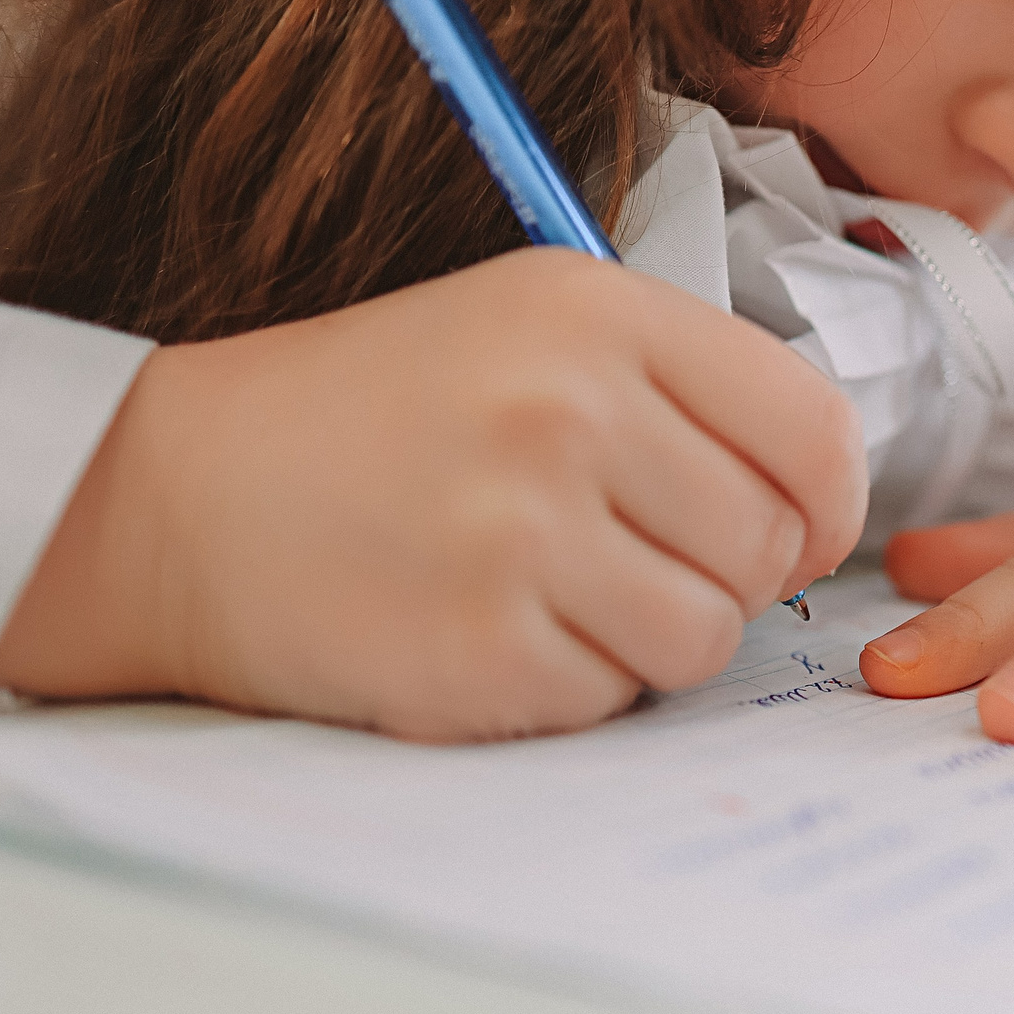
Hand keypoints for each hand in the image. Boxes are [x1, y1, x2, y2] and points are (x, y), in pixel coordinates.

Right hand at [0, 249, 866, 739]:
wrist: (183, 496)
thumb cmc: (379, 412)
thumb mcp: (536, 328)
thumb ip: (687, 389)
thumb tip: (823, 502)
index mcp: (602, 315)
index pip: (813, 428)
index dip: (830, 501)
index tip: (804, 529)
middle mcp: (572, 412)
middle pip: (767, 542)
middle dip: (724, 572)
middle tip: (634, 560)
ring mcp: (525, 534)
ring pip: (707, 634)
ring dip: (654, 637)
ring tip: (561, 593)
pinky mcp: (483, 649)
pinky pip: (613, 698)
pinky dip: (573, 685)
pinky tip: (496, 629)